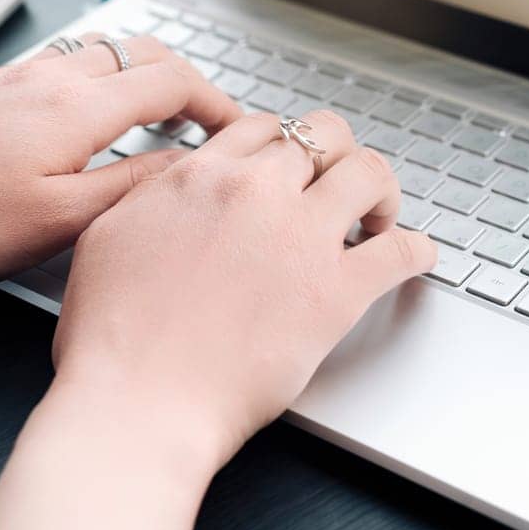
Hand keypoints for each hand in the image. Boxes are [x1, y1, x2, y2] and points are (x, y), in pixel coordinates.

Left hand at [0, 34, 239, 295]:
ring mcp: (14, 76)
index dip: (216, 100)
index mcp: (76, 107)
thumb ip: (131, 189)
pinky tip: (82, 117)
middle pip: (139, 50)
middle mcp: (49, 77)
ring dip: (137, 72)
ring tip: (152, 114)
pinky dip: (93, 77)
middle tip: (204, 118)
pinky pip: (59, 63)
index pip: (172, 79)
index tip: (238, 127)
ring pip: (98, 51)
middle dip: (183, 77)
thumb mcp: (56, 225)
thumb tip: (189, 165)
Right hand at [0, 109, 435, 529]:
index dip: (283, 141)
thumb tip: (174, 183)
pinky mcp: (335, 294)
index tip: (291, 161)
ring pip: (368, 172)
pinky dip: (417, 249)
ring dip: (381, 188)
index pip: (262, 126)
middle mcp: (257, 192)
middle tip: (337, 180)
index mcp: (203, 176)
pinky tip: (417, 254)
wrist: (137, 403)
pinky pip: (397, 253)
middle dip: (335, 152)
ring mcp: (301, 238)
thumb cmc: (110, 338)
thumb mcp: (110, 235)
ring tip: (378, 211)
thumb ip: (151, 196)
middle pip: (322, 134)